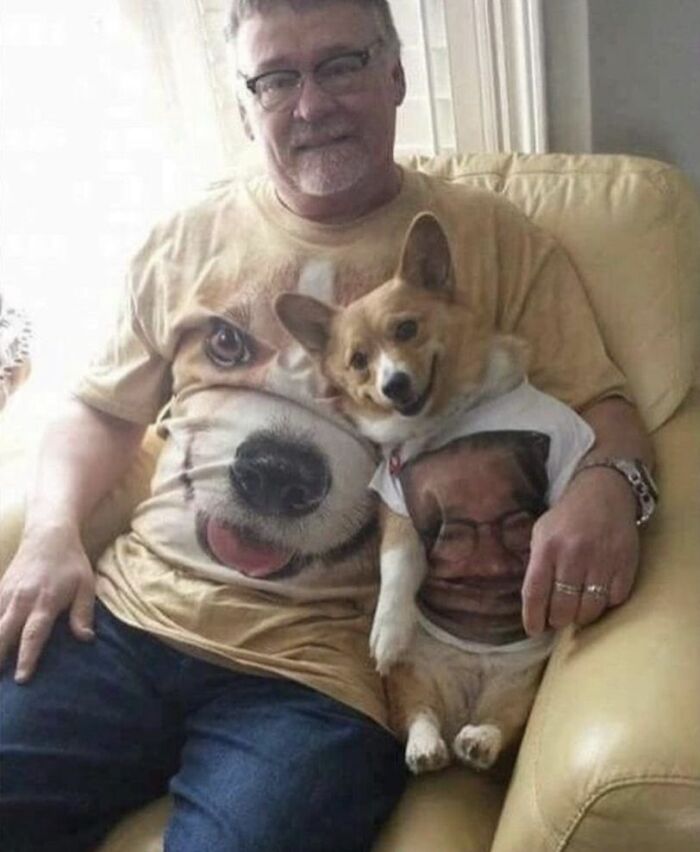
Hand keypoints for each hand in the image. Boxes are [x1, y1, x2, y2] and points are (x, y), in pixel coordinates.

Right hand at [0, 525, 94, 681]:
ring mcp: (6, 593)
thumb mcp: (86, 585)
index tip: (22, 679)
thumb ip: (83, 613)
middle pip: (3, 633)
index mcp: (45, 601)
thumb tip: (85, 640)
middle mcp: (21, 599)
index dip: (27, 658)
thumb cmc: (71, 562)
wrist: (48, 533)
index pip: (33, 634)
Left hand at [522, 467, 638, 634]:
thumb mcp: (541, 533)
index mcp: (547, 547)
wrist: (604, 492)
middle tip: (557, 619)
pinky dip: (605, 604)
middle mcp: (573, 555)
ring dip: (581, 616)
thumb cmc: (567, 517)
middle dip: (558, 620)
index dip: (533, 618)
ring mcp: (602, 560)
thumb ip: (536, 565)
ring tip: (577, 610)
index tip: (533, 630)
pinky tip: (598, 596)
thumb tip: (533, 604)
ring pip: (590, 609)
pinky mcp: (625, 564)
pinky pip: (614, 600)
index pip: (535, 593)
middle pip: (563, 608)